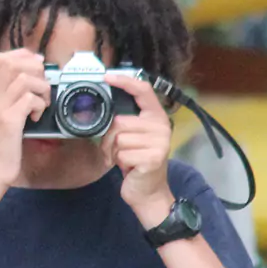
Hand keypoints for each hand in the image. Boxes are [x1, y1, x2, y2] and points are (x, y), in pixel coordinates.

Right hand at [0, 48, 50, 190]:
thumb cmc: (3, 143)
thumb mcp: (5, 114)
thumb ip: (14, 96)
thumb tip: (35, 78)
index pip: (3, 58)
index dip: (24, 56)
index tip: (38, 67)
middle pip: (13, 62)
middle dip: (36, 70)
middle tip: (41, 89)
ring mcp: (1, 107)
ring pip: (25, 78)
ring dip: (41, 89)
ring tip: (41, 105)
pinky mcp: (10, 121)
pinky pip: (30, 100)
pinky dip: (39, 106)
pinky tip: (35, 118)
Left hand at [102, 72, 174, 225]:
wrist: (148, 191)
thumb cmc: (136, 162)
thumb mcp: (133, 137)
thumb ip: (126, 120)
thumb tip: (105, 107)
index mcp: (156, 116)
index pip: (143, 90)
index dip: (124, 81)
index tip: (107, 76)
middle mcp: (161, 126)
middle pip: (120, 121)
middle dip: (110, 139)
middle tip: (117, 150)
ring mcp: (159, 142)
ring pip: (118, 139)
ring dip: (113, 152)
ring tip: (124, 159)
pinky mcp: (153, 157)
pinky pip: (121, 154)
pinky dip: (118, 163)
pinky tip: (128, 167)